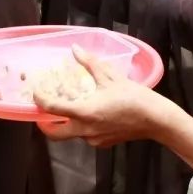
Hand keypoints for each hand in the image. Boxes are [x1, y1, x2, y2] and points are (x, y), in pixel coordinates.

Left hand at [34, 45, 165, 146]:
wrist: (156, 119)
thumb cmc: (134, 97)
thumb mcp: (110, 76)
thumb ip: (90, 63)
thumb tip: (75, 49)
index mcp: (84, 112)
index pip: (52, 108)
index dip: (40, 99)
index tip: (36, 92)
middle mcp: (85, 130)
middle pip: (54, 134)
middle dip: (44, 124)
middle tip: (43, 112)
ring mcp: (94, 139)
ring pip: (71, 134)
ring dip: (66, 123)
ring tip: (70, 107)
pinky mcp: (103, 144)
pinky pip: (85, 136)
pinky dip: (82, 126)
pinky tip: (92, 114)